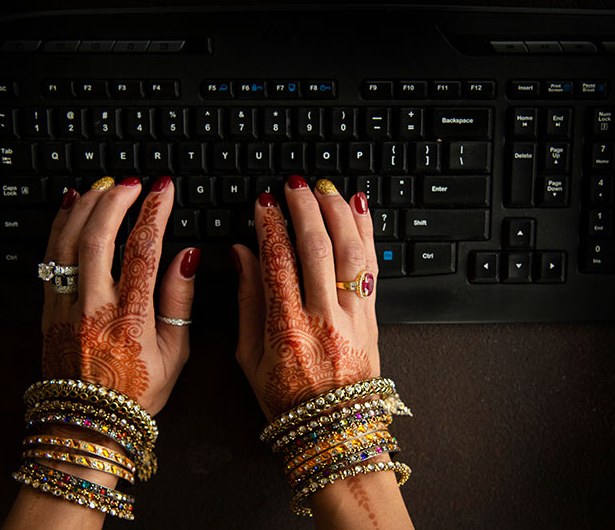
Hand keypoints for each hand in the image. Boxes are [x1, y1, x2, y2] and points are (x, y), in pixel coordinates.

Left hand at [40, 176, 197, 415]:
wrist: (88, 422)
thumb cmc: (136, 392)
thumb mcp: (175, 353)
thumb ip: (180, 300)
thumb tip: (188, 255)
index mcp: (131, 319)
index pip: (142, 251)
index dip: (153, 212)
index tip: (163, 189)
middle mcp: (93, 308)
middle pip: (98, 238)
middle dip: (116, 200)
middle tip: (132, 181)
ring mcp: (65, 307)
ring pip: (68, 243)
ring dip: (86, 206)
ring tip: (104, 185)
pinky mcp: (48, 309)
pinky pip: (49, 258)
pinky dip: (59, 226)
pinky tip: (72, 206)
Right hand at [233, 177, 379, 419]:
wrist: (335, 429)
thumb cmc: (288, 399)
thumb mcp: (250, 357)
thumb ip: (247, 301)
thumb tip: (242, 254)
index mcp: (286, 329)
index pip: (277, 262)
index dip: (270, 226)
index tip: (263, 203)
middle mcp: (323, 319)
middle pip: (317, 248)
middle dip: (305, 208)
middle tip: (293, 185)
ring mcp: (353, 317)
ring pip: (350, 252)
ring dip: (337, 213)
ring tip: (324, 189)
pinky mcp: (372, 317)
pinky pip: (372, 267)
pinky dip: (367, 233)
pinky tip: (359, 209)